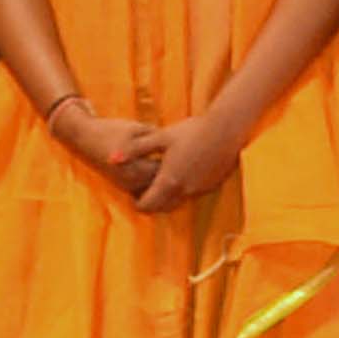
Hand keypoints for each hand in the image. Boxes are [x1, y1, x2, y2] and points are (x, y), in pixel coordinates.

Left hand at [126, 101, 246, 213]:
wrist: (227, 129)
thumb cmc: (192, 130)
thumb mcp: (160, 137)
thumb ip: (134, 150)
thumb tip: (110, 159)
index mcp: (168, 180)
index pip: (147, 205)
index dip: (137, 203)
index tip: (135, 193)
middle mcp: (184, 190)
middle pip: (162, 208)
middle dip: (152, 202)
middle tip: (147, 189)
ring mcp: (200, 189)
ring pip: (179, 202)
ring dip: (169, 196)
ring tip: (165, 178)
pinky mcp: (212, 185)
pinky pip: (193, 193)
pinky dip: (185, 189)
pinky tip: (185, 170)